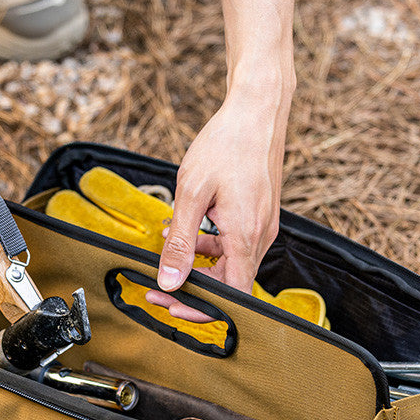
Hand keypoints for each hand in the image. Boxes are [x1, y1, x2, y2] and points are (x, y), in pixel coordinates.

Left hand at [152, 83, 290, 321]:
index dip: (202, 308)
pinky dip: (209, 247)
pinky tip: (184, 231)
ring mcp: (262, 227)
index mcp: (246, 236)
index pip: (231, 296)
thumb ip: (181, 241)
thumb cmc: (226, 144)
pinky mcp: (258, 217)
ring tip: (165, 254)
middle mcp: (260, 237)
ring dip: (198, 267)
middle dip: (192, 290)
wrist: (257, 111)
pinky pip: (234, 246)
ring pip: (230, 265)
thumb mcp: (192, 192)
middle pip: (230, 285)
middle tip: (156, 288)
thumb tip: (170, 280)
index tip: (170, 304)